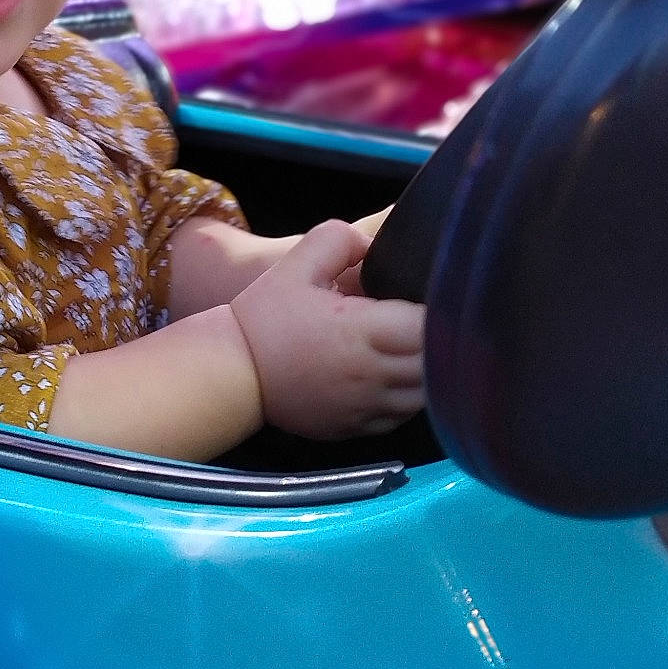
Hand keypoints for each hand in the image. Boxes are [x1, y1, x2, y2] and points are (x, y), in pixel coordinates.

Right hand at [230, 221, 424, 438]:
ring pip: (425, 394)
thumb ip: (340, 241)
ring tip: (407, 348)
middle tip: (419, 320)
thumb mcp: (295, 265)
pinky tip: (390, 376)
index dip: (434, 310)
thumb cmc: (264, 319)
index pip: (428, 325)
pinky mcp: (356, 427)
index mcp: (362, 330)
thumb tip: (374, 246)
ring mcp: (365, 406)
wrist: (233, 372)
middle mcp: (370, 374)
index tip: (423, 297)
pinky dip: (406, 398)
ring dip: (424, 370)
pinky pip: (402, 417)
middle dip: (434, 340)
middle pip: (434, 361)